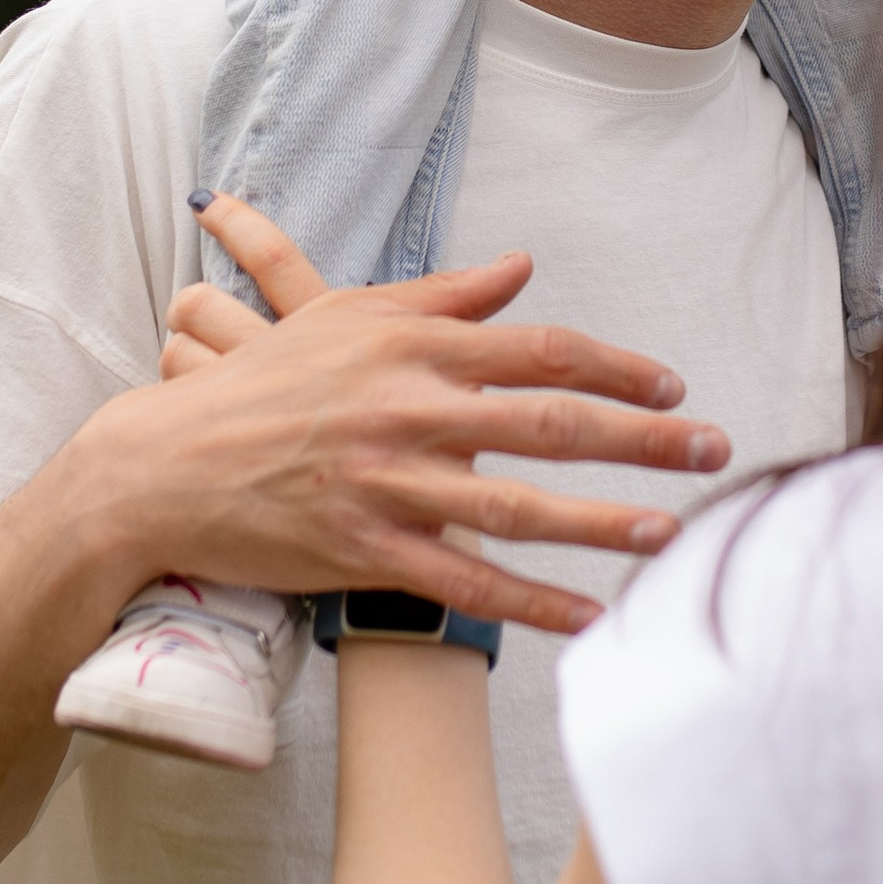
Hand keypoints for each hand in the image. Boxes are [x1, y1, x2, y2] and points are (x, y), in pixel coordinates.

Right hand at [117, 190, 728, 636]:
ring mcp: (388, 485)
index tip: (673, 386)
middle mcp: (409, 412)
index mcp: (413, 349)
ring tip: (672, 534)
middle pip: (549, 423)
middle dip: (642, 438)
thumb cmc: (266, 384)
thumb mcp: (350, 318)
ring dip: (602, 524)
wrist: (167, 463)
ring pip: (516, 509)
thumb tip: (522, 266)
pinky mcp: (364, 552)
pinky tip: (586, 617)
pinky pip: (462, 582)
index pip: (541, 350)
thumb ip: (445, 298)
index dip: (618, 366)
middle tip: (715, 450)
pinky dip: (528, 603)